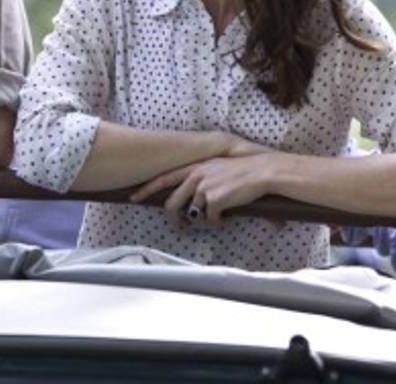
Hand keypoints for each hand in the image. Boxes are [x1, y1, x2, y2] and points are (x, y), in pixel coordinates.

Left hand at [131, 153, 275, 226]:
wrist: (261, 171)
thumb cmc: (243, 172)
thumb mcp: (217, 169)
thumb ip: (202, 180)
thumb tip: (194, 202)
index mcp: (194, 168)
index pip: (163, 179)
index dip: (147, 189)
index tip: (134, 197)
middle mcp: (195, 176)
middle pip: (171, 204)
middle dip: (173, 220)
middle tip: (180, 227)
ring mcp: (203, 188)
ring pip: (194, 215)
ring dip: (205, 220)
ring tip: (219, 216)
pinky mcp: (213, 200)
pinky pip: (211, 220)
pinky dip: (219, 222)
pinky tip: (229, 215)